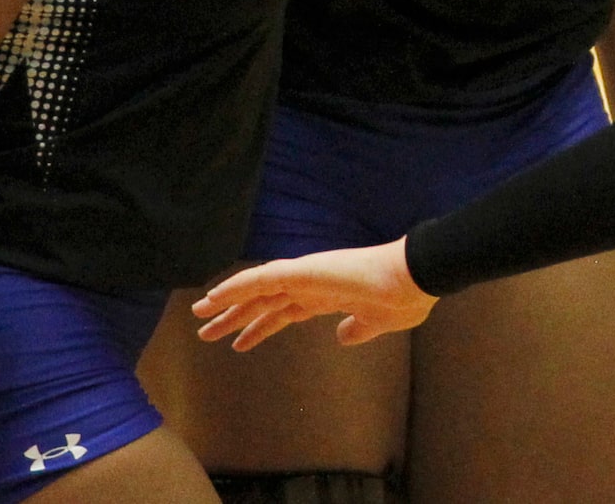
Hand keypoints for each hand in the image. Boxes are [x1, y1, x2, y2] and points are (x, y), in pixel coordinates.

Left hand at [189, 240, 434, 350]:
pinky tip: (215, 296)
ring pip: (257, 289)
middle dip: (235, 316)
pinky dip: (236, 285)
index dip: (261, 327)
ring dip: (227, 301)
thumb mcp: (377, 324)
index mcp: (328, 297)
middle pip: (264, 302)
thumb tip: (342, 336)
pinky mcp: (304, 271)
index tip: (239, 343)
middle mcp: (312, 285)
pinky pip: (261, 278)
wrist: (415, 278)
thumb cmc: (403, 299)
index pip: (285, 312)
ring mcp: (307, 276)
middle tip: (206, 330)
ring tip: (198, 312)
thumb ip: (358, 330)